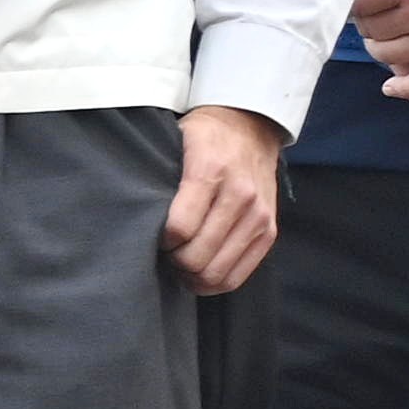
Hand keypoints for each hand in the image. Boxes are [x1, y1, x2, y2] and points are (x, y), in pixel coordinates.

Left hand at [163, 101, 284, 294]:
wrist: (250, 127)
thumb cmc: (204, 138)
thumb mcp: (176, 143)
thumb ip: (162, 179)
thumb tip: (139, 220)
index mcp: (211, 171)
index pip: (179, 227)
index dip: (160, 240)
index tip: (153, 235)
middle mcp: (240, 196)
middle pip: (198, 256)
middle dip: (174, 262)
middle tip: (164, 254)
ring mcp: (259, 216)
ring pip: (217, 272)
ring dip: (192, 276)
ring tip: (180, 264)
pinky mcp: (269, 232)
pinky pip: (239, 276)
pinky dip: (214, 282)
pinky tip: (199, 273)